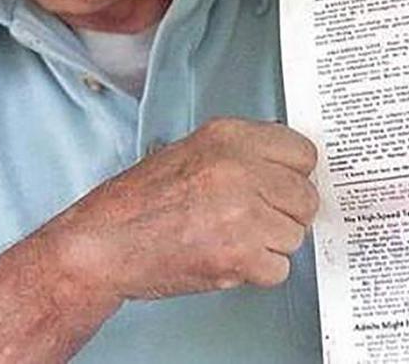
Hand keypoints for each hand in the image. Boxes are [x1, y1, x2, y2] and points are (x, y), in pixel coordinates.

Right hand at [43, 117, 318, 303]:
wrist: (103, 243)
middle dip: (286, 213)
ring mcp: (242, 211)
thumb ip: (243, 152)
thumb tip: (285, 163)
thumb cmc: (140, 201)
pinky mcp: (238, 254)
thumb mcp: (194, 150)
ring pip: (295, 234)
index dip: (294, 175)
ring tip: (233, 238)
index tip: (283, 186)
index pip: (303, 152)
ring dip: (270, 244)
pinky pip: (279, 268)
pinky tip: (229, 258)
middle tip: (258, 219)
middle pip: (305, 196)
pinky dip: (258, 272)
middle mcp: (239, 168)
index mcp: (229, 136)